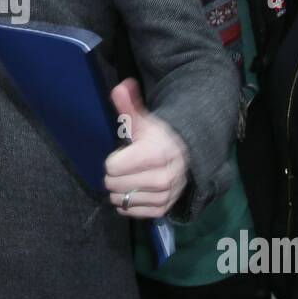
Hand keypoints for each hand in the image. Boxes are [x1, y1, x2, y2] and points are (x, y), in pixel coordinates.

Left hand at [103, 78, 190, 218]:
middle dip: (115, 175)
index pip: (112, 167)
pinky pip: (130, 211)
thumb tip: (120, 87)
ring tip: (131, 177)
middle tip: (127, 166)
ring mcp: (164, 196)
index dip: (114, 159)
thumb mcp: (142, 120)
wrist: (185, 155)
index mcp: (156, 154)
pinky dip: (127, 202)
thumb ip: (128, 105)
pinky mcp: (163, 209)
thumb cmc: (158, 137)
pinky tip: (135, 190)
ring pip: (120, 199)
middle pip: (114, 184)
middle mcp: (162, 178)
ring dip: (120, 190)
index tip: (125, 153)